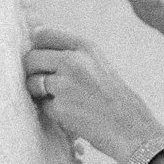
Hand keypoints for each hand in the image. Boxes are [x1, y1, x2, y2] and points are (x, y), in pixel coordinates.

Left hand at [23, 27, 163, 162]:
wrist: (131, 128)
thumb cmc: (112, 97)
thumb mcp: (97, 63)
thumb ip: (70, 52)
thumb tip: (34, 37)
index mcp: (84, 47)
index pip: (43, 34)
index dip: (36, 47)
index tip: (41, 59)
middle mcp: (73, 61)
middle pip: (31, 58)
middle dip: (33, 73)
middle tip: (47, 85)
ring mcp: (65, 84)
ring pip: (31, 82)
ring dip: (38, 93)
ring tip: (62, 100)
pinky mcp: (59, 107)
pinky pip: (41, 105)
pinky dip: (50, 112)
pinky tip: (69, 115)